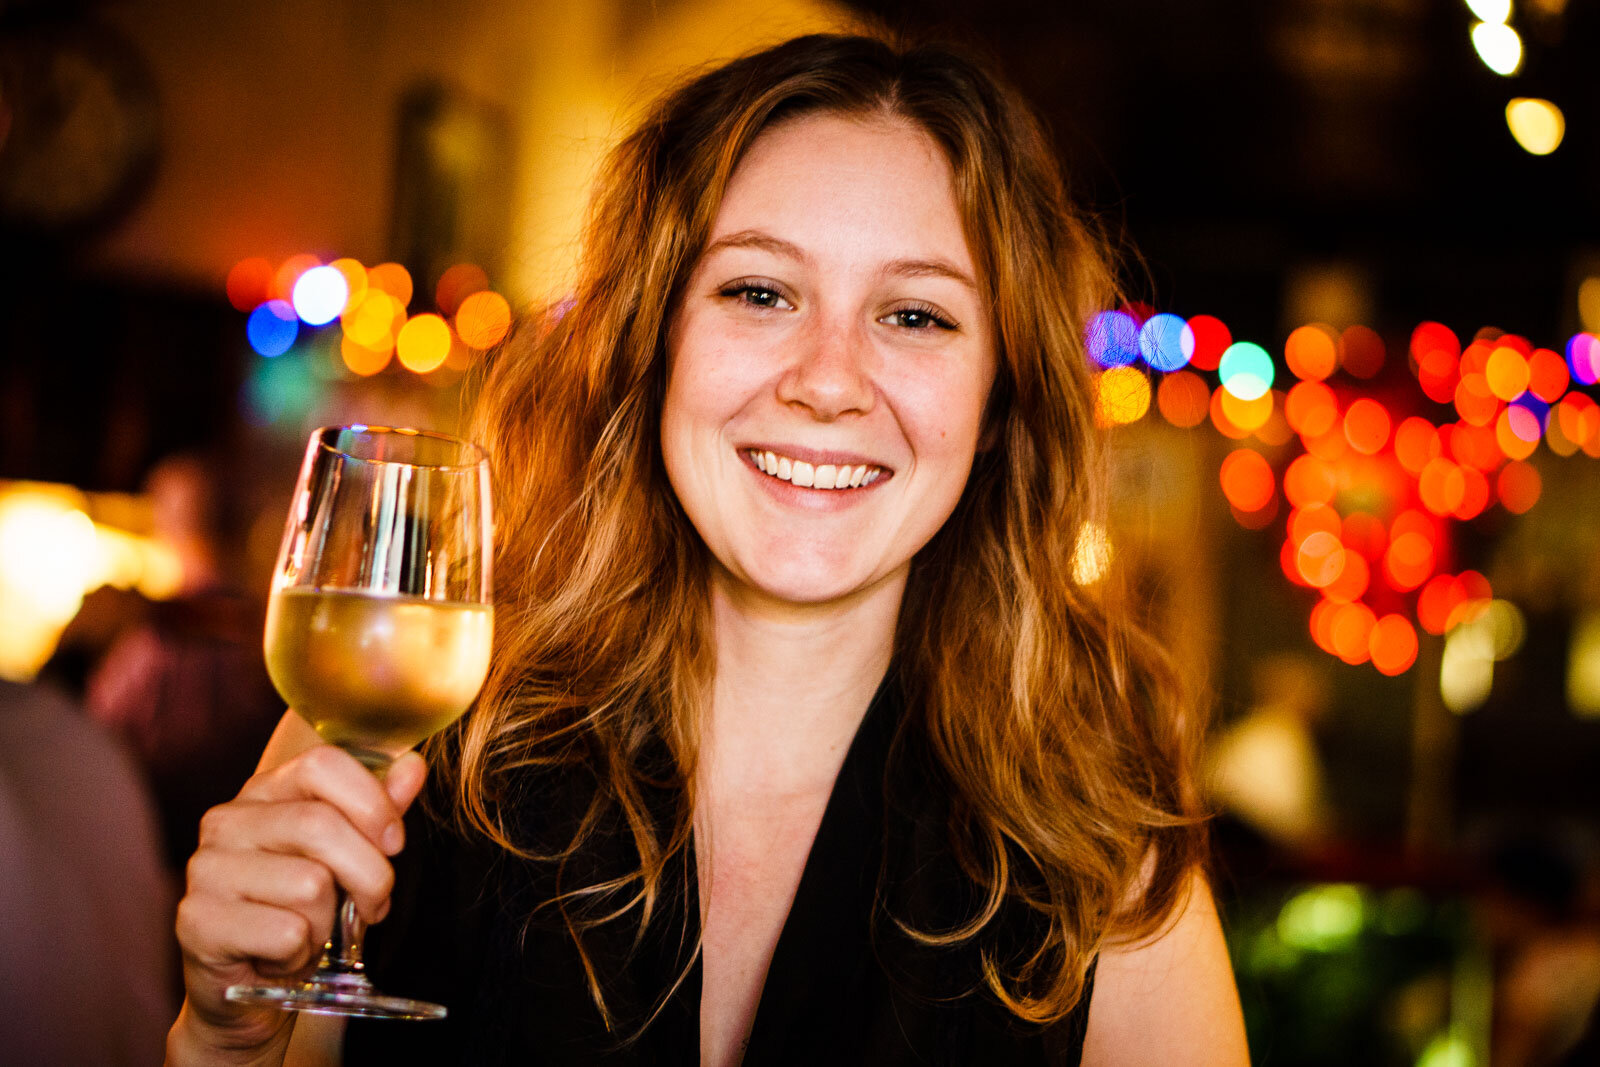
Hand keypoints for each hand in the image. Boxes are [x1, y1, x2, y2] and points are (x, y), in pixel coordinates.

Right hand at [167, 742, 426, 1063]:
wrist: (248, 990)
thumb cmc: (301, 913)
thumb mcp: (347, 858)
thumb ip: (377, 810)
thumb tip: (414, 766)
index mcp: (264, 792)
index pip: (322, 764)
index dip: (372, 803)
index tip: (394, 843)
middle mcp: (227, 822)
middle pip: (321, 825)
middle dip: (370, 874)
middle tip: (375, 904)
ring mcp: (207, 870)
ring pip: (309, 884)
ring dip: (330, 923)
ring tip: (313, 932)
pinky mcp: (197, 922)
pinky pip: (286, 933)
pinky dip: (301, 954)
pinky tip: (283, 956)